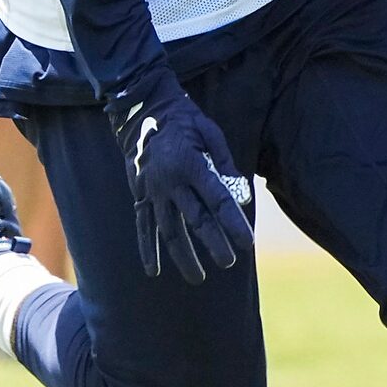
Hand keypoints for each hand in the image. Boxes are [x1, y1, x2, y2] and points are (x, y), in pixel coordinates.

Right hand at [106, 72, 253, 284]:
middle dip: (213, 243)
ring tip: (197, 277)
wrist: (141, 109)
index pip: (217, 200)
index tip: (246, 243)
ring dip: (182, 256)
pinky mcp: (140, 194)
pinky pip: (143, 225)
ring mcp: (152, 191)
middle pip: (195, 220)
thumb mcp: (210, 131)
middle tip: (229, 262)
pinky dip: (147, 249)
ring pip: (168, 229)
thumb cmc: (183, 119)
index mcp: (190, 164)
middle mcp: (170, 181)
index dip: (233, 224)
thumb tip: (241, 197)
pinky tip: (153, 270)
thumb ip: (224, 163)